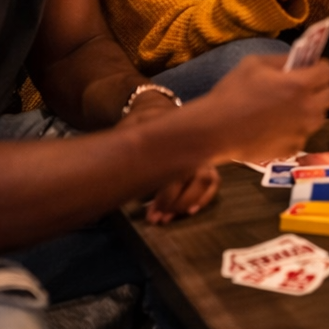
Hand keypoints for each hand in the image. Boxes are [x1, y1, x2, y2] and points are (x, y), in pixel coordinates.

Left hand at [120, 90, 221, 223]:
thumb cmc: (140, 125)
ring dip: (188, 202)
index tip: (151, 215)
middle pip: (193, 179)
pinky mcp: (206, 161)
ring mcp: (202, 153)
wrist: (155, 108)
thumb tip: (114, 174)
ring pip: (206, 181)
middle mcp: (193, 146)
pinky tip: (191, 210)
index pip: (176, 174)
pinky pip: (213, 182)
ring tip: (170, 218)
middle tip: (157, 219)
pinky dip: (205, 197)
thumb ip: (127, 151)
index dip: (165, 199)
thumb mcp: (129, 133)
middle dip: (175, 204)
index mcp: (176, 139)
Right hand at [201, 53, 328, 164]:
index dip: (320, 67)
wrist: (214, 131)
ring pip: (319, 117)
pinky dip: (295, 129)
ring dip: (310, 109)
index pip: (328, 71)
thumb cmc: (232, 94)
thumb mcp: (253, 64)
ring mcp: (302, 131)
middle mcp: (307, 109)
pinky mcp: (292, 148)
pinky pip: (303, 134)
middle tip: (302, 87)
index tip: (310, 68)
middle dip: (319, 88)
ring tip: (288, 108)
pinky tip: (276, 126)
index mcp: (300, 85)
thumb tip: (297, 60)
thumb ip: (281, 60)